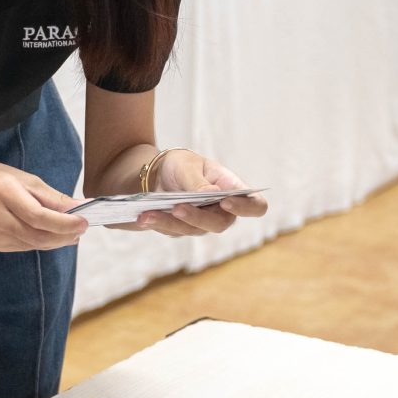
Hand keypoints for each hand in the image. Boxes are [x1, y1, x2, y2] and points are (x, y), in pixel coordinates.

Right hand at [0, 161, 91, 252]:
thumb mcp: (19, 177)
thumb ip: (49, 195)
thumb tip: (79, 207)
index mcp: (2, 191)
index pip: (38, 216)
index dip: (64, 223)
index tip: (84, 221)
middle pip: (38, 234)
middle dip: (64, 235)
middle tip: (82, 229)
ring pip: (34, 244)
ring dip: (56, 240)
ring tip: (71, 232)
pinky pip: (25, 246)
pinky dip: (41, 241)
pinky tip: (50, 234)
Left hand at [135, 150, 269, 238]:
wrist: (157, 174)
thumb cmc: (181, 165)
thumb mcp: (188, 166)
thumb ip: (199, 182)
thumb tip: (213, 196)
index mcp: (232, 190)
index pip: (255, 206)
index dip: (245, 208)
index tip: (226, 201)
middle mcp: (222, 212)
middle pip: (220, 224)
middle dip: (197, 217)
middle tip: (178, 208)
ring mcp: (203, 224)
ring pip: (192, 230)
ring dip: (170, 222)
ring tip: (148, 213)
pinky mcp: (182, 230)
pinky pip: (172, 231)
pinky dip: (157, 223)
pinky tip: (142, 217)